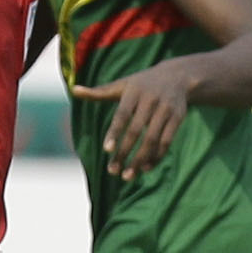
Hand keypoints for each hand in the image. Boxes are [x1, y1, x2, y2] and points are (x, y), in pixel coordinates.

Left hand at [68, 58, 206, 182]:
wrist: (177, 76)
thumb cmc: (141, 84)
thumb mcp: (121, 85)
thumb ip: (98, 92)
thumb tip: (73, 90)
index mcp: (133, 92)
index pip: (122, 115)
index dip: (115, 132)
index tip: (107, 150)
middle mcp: (150, 100)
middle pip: (136, 131)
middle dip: (125, 153)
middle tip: (113, 172)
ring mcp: (166, 109)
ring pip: (152, 140)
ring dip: (140, 160)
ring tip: (128, 176)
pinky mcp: (178, 117)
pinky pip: (167, 141)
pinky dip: (156, 157)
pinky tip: (145, 168)